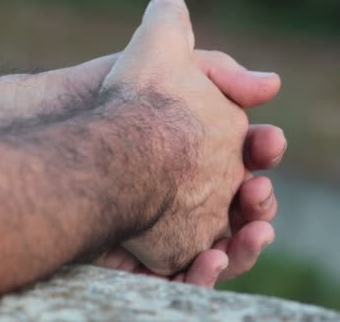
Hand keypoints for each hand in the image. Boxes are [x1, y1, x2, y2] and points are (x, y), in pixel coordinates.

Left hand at [0, 49, 284, 283]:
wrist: (67, 122)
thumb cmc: (117, 96)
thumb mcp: (168, 64)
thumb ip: (219, 71)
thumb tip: (272, 85)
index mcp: (207, 149)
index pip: (250, 156)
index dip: (264, 150)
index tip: (270, 140)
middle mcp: (195, 191)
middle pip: (244, 207)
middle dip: (260, 201)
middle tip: (257, 191)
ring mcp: (174, 225)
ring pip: (226, 246)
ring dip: (248, 244)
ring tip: (256, 232)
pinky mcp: (150, 256)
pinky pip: (187, 276)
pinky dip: (206, 274)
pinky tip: (211, 260)